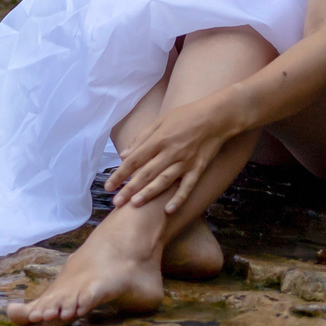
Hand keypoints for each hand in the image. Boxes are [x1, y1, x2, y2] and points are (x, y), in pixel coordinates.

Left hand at [107, 95, 240, 215]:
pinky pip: (187, 186)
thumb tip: (124, 154)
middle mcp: (170, 152)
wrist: (217, 116)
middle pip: (146, 173)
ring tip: (134, 205)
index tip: (108, 186)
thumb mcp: (161, 120)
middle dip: (129, 188)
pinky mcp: (198, 168)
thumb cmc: (187, 115)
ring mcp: (185, 162)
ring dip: (148, 193)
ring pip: (163, 181)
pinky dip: (178, 198)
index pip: (135, 160)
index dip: (120, 173)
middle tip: (116, 203)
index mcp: (159, 139)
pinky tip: (168, 210)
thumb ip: (142, 138)